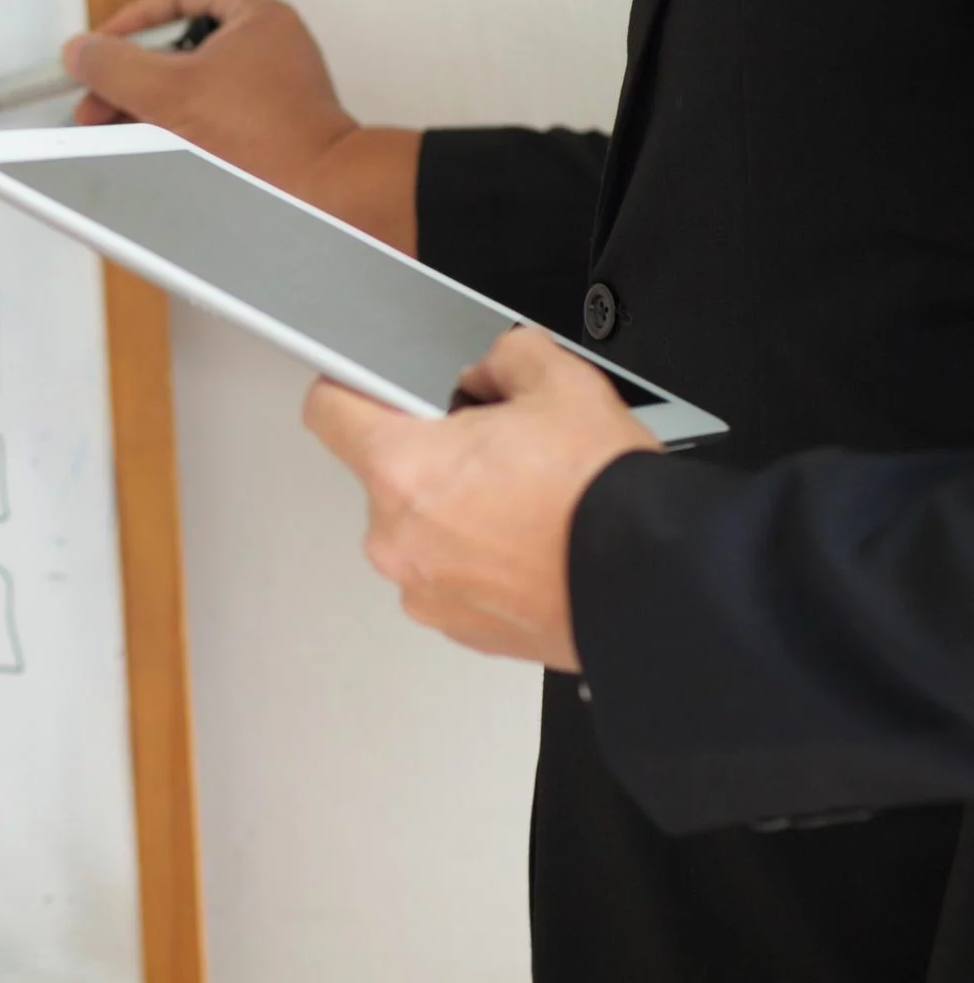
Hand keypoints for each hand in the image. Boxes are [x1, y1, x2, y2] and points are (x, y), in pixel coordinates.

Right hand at [63, 0, 420, 250]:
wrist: (319, 197)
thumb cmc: (271, 142)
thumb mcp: (171, 94)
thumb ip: (117, 67)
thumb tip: (82, 51)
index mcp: (255, 17)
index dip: (134, 15)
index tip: (106, 47)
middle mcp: (266, 46)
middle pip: (180, 39)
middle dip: (133, 70)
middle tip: (102, 96)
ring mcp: (267, 87)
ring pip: (191, 80)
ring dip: (149, 101)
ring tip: (120, 127)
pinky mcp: (264, 125)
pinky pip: (207, 111)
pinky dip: (175, 124)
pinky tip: (153, 145)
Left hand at [302, 328, 661, 671]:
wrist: (654, 585)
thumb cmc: (603, 497)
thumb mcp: (561, 381)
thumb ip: (504, 356)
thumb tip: (490, 369)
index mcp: (402, 468)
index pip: (328, 411)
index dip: (351, 389)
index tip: (370, 389)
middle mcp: (397, 537)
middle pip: (385, 473)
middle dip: (431, 455)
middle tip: (496, 452)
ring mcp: (423, 589)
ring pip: (419, 528)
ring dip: (455, 512)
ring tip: (524, 504)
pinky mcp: (456, 626)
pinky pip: (448, 575)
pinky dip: (477, 559)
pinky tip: (529, 545)